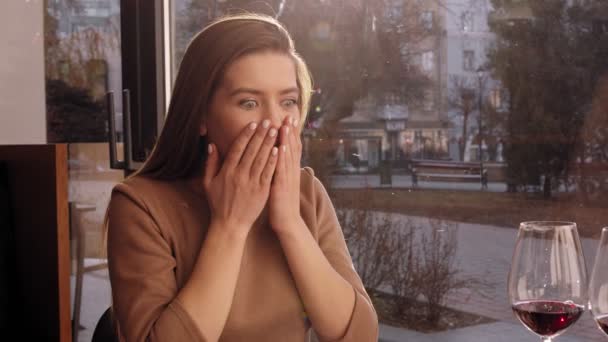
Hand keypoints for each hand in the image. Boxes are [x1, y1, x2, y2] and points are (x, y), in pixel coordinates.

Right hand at [203, 120, 278, 236]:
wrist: (230, 224)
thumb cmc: (218, 203)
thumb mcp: (208, 183)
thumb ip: (210, 163)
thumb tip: (211, 144)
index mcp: (227, 171)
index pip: (238, 148)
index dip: (246, 135)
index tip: (253, 124)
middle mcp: (239, 175)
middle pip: (252, 150)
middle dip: (261, 135)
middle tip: (269, 121)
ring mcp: (251, 183)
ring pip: (262, 159)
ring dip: (269, 143)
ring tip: (276, 130)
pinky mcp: (262, 191)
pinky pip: (269, 173)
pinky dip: (274, 161)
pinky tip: (279, 150)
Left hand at [268, 116, 302, 234]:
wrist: (288, 222)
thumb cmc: (281, 203)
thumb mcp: (283, 183)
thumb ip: (281, 170)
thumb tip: (278, 157)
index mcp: (290, 170)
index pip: (292, 148)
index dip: (291, 133)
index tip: (289, 118)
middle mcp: (291, 171)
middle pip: (292, 147)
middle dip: (291, 131)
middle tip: (289, 115)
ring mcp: (288, 178)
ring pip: (288, 155)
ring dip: (287, 139)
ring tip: (285, 125)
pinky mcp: (282, 186)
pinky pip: (282, 169)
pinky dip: (283, 157)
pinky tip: (281, 146)